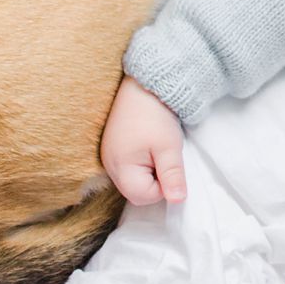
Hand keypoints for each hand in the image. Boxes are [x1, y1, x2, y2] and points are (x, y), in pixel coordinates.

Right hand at [101, 76, 187, 204]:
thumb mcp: (169, 147)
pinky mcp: (112, 146)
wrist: (143, 82)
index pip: (143, 197)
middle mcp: (109, 164)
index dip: (163, 187)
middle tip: (164, 155)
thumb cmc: (156, 115)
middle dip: (154, 180)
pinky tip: (148, 144)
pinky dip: (141, 161)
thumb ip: (172, 176)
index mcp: (120, 167)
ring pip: (132, 178)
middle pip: (135, 190)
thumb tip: (177, 201)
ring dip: (148, 170)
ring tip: (156, 147)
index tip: (170, 164)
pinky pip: (127, 166)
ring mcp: (108, 155)